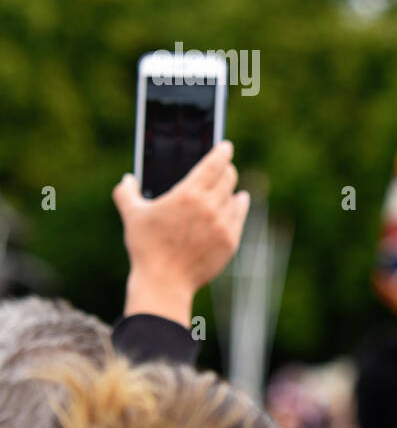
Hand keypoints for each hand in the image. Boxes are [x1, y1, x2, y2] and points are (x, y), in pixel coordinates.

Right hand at [112, 141, 249, 325]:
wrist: (165, 281)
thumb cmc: (146, 247)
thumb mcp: (132, 216)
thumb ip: (126, 193)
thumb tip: (127, 179)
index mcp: (188, 194)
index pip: (214, 164)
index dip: (222, 152)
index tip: (226, 146)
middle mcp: (210, 206)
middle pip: (228, 178)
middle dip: (226, 169)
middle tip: (224, 167)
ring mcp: (223, 224)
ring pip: (235, 197)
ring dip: (232, 188)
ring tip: (230, 186)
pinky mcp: (231, 241)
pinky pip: (239, 216)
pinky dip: (239, 206)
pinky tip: (238, 202)